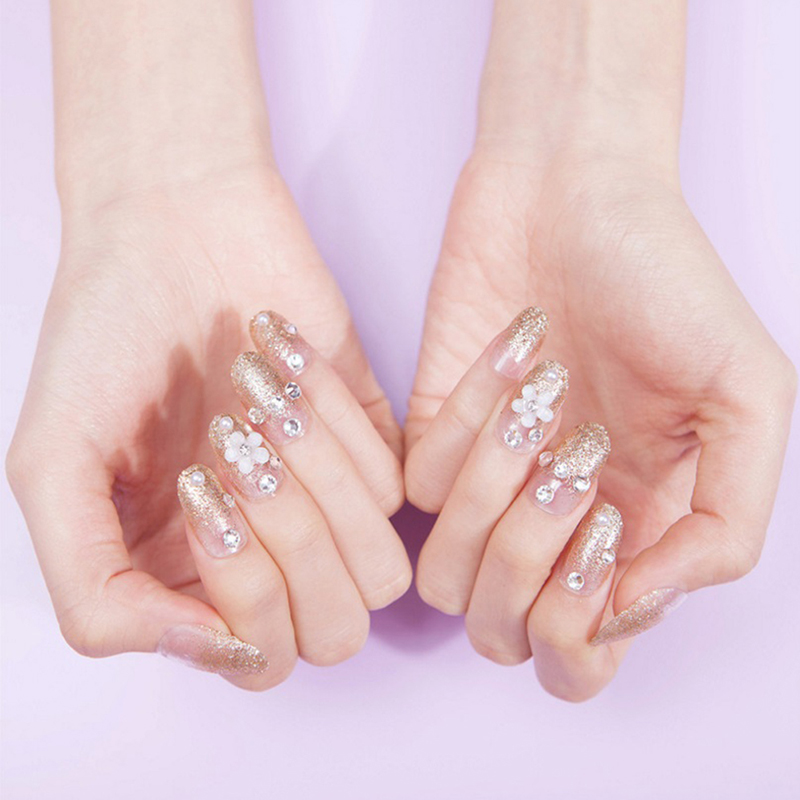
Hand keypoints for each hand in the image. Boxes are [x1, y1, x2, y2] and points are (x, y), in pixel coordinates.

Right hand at [6, 162, 410, 688]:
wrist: (175, 228)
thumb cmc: (107, 338)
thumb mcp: (54, 468)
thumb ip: (98, 591)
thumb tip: (210, 650)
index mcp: (191, 578)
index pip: (259, 659)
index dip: (240, 590)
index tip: (194, 483)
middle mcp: (268, 553)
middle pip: (333, 632)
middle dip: (292, 542)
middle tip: (230, 445)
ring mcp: (326, 503)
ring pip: (379, 569)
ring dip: (320, 480)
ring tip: (256, 398)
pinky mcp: (372, 443)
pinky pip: (395, 481)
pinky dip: (336, 417)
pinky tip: (284, 360)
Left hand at [406, 145, 795, 699]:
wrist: (573, 192)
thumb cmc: (665, 280)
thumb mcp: (745, 396)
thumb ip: (725, 523)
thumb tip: (636, 604)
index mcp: (629, 532)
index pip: (581, 659)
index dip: (583, 631)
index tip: (604, 529)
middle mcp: (550, 525)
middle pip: (503, 635)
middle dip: (526, 574)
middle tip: (568, 476)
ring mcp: (485, 484)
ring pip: (445, 578)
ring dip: (490, 500)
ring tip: (540, 408)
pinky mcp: (431, 434)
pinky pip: (416, 485)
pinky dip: (464, 423)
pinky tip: (511, 356)